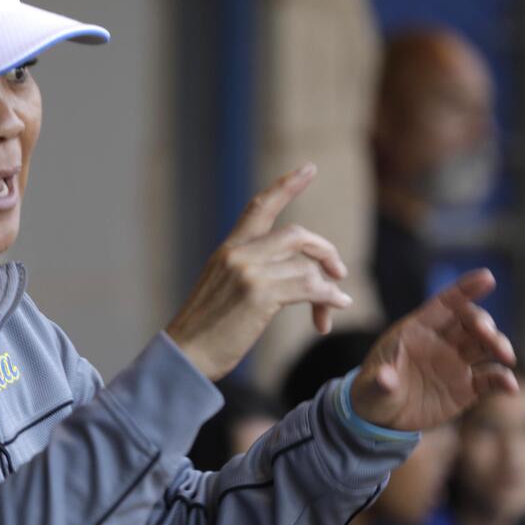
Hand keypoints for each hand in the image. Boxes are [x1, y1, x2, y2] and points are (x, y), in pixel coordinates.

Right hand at [166, 163, 351, 380]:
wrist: (185, 356)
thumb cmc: (206, 332)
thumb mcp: (224, 291)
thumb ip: (253, 273)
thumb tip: (297, 276)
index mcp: (228, 250)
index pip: (260, 207)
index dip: (287, 185)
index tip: (309, 168)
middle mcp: (238, 254)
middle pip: (297, 235)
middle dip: (325, 251)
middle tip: (339, 272)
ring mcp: (248, 272)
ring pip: (306, 265)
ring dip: (327, 287)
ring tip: (332, 309)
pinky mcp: (259, 295)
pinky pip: (309, 287)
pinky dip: (328, 297)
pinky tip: (334, 308)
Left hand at [349, 269, 517, 429]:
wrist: (382, 419)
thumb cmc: (372, 392)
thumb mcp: (371, 387)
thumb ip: (380, 381)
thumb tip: (386, 378)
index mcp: (417, 330)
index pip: (445, 303)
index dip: (465, 289)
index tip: (487, 278)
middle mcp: (442, 342)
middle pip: (470, 322)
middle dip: (483, 323)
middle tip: (487, 335)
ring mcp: (456, 363)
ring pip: (486, 345)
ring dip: (499, 345)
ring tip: (506, 356)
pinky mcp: (467, 387)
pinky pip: (490, 379)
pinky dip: (503, 380)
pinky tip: (511, 388)